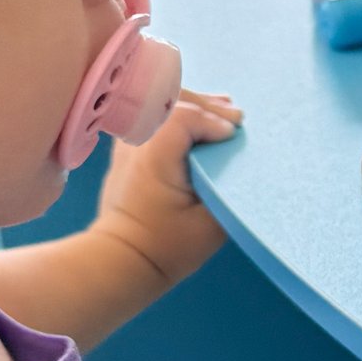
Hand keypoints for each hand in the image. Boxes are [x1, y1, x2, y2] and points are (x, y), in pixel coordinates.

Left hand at [94, 90, 242, 288]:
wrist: (123, 259)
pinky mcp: (128, 150)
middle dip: (207, 106)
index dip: (214, 120)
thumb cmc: (167, 247)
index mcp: (154, 157)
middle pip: (172, 101)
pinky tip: (196, 118)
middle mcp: (136, 143)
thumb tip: (238, 162)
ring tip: (222, 109)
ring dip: (193, 105)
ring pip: (160, 104)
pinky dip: (176, 113)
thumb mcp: (210, 224)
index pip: (184, 117)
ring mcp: (128, 144)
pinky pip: (152, 116)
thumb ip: (228, 188)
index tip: (233, 136)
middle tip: (237, 117)